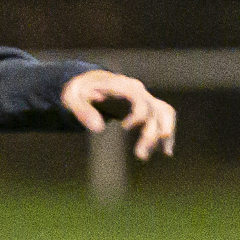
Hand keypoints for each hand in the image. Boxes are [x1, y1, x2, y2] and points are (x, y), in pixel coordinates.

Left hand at [61, 69, 176, 159]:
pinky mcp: (146, 108)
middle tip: (140, 155)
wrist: (87, 83)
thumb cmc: (79, 91)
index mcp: (122, 85)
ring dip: (163, 135)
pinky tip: (166, 151)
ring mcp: (144, 98)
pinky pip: (163, 118)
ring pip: (164, 114)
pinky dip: (166, 134)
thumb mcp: (73, 98)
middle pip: (157, 109)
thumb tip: (99, 129)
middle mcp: (138, 91)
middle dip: (152, 133)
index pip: (140, 99)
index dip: (138, 114)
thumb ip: (83, 111)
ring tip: (154, 155)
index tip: (125, 128)